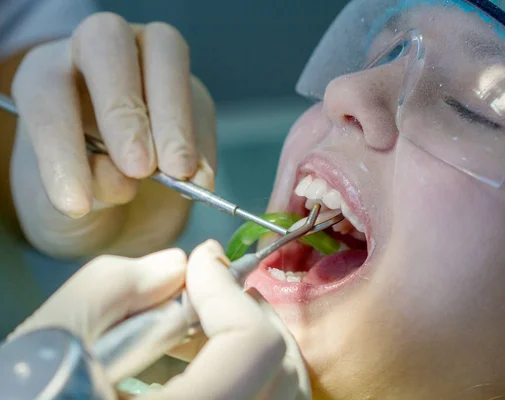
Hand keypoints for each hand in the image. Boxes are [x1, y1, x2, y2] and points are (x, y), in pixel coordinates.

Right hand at [9, 241, 310, 399]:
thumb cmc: (39, 395)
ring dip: (250, 342)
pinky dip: (250, 373)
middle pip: (281, 368)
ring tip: (203, 324)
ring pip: (284, 390)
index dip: (228, 290)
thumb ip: (109, 292)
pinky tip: (203, 362)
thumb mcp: (52, 346)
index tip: (202, 260)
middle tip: (206, 289)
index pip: (252, 347)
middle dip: (245, 312)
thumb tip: (175, 265)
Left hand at [10, 12, 215, 258]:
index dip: (61, 147)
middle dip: (122, 106)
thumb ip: (86, 188)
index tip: (76, 203)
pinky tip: (199, 183)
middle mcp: (95, 58)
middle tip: (138, 168)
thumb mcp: (66, 210)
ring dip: (174, 117)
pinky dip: (203, 144)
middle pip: (107, 41)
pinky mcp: (192, 94)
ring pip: (166, 53)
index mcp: (45, 78)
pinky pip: (201, 105)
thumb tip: (121, 180)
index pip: (48, 95)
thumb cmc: (85, 201)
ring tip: (178, 171)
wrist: (124, 218)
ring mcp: (150, 67)